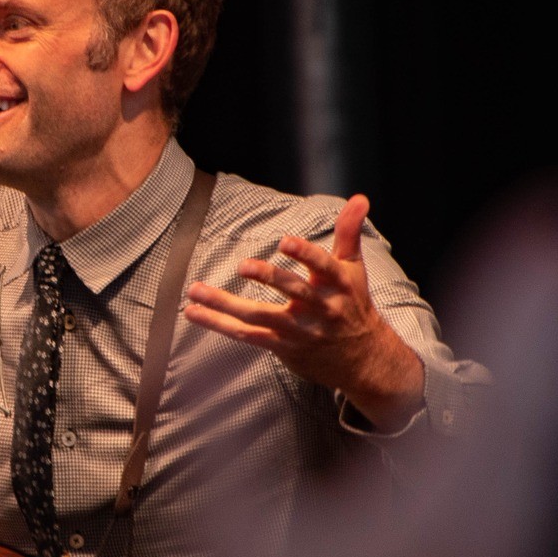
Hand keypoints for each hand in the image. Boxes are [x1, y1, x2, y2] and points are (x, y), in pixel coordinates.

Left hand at [183, 194, 424, 427]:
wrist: (362, 359)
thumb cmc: (352, 304)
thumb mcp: (354, 268)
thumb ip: (349, 231)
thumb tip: (360, 197)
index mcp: (337, 285)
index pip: (323, 266)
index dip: (305, 253)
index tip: (286, 241)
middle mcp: (319, 308)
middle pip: (292, 291)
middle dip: (269, 278)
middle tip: (244, 266)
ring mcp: (299, 330)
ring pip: (259, 316)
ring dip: (225, 304)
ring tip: (196, 291)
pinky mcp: (282, 346)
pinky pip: (247, 335)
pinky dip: (220, 324)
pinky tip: (195, 312)